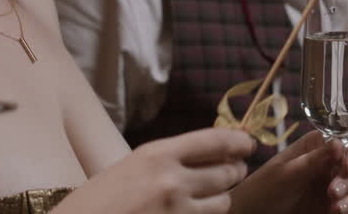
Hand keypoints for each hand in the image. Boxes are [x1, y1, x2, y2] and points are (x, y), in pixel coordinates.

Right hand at [80, 128, 254, 212]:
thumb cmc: (98, 202)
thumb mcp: (132, 167)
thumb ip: (169, 159)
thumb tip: (211, 152)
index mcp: (157, 154)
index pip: (215, 140)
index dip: (240, 141)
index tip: (249, 144)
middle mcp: (171, 180)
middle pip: (228, 171)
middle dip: (235, 171)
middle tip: (233, 171)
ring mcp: (177, 212)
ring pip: (224, 202)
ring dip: (222, 199)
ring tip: (210, 197)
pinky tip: (192, 213)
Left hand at [232, 130, 347, 213]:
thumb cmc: (264, 189)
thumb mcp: (289, 172)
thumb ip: (316, 158)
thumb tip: (340, 142)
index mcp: (318, 145)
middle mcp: (329, 162)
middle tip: (332, 192)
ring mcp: (332, 183)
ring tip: (334, 207)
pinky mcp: (333, 204)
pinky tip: (338, 213)